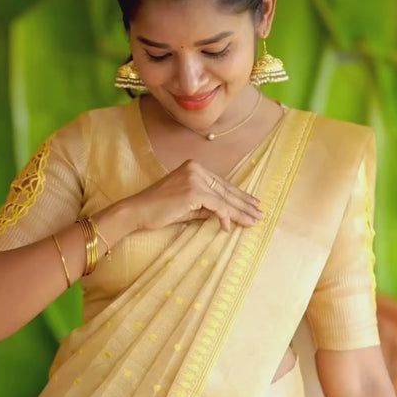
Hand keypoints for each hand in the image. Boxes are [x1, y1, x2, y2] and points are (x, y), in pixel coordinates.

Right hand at [125, 159, 262, 231]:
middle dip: (244, 203)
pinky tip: (227, 228)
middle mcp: (196, 169)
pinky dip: (224, 218)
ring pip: (225, 199)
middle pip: (226, 190)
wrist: (137, 211)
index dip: (238, 195)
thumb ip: (205, 207)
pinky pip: (217, 206)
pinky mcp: (194, 191)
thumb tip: (224, 215)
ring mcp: (195, 179)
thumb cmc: (158, 210)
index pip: (222, 184)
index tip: (251, 204)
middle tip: (259, 213)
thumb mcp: (186, 206)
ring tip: (253, 220)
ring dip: (240, 212)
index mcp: (194, 168)